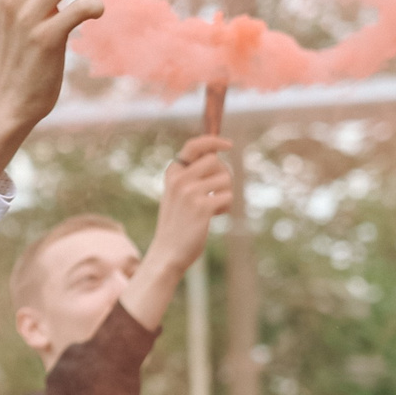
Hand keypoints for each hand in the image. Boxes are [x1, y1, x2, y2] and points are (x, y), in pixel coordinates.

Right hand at [118, 135, 235, 334]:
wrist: (167, 253)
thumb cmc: (177, 224)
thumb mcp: (178, 195)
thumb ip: (192, 176)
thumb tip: (216, 155)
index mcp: (172, 174)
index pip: (194, 146)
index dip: (213, 141)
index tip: (228, 144)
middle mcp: (179, 179)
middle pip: (216, 161)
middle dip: (223, 175)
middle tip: (216, 192)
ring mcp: (190, 192)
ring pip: (226, 178)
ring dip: (225, 193)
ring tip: (213, 208)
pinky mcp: (202, 207)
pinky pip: (228, 196)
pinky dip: (225, 207)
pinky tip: (214, 217)